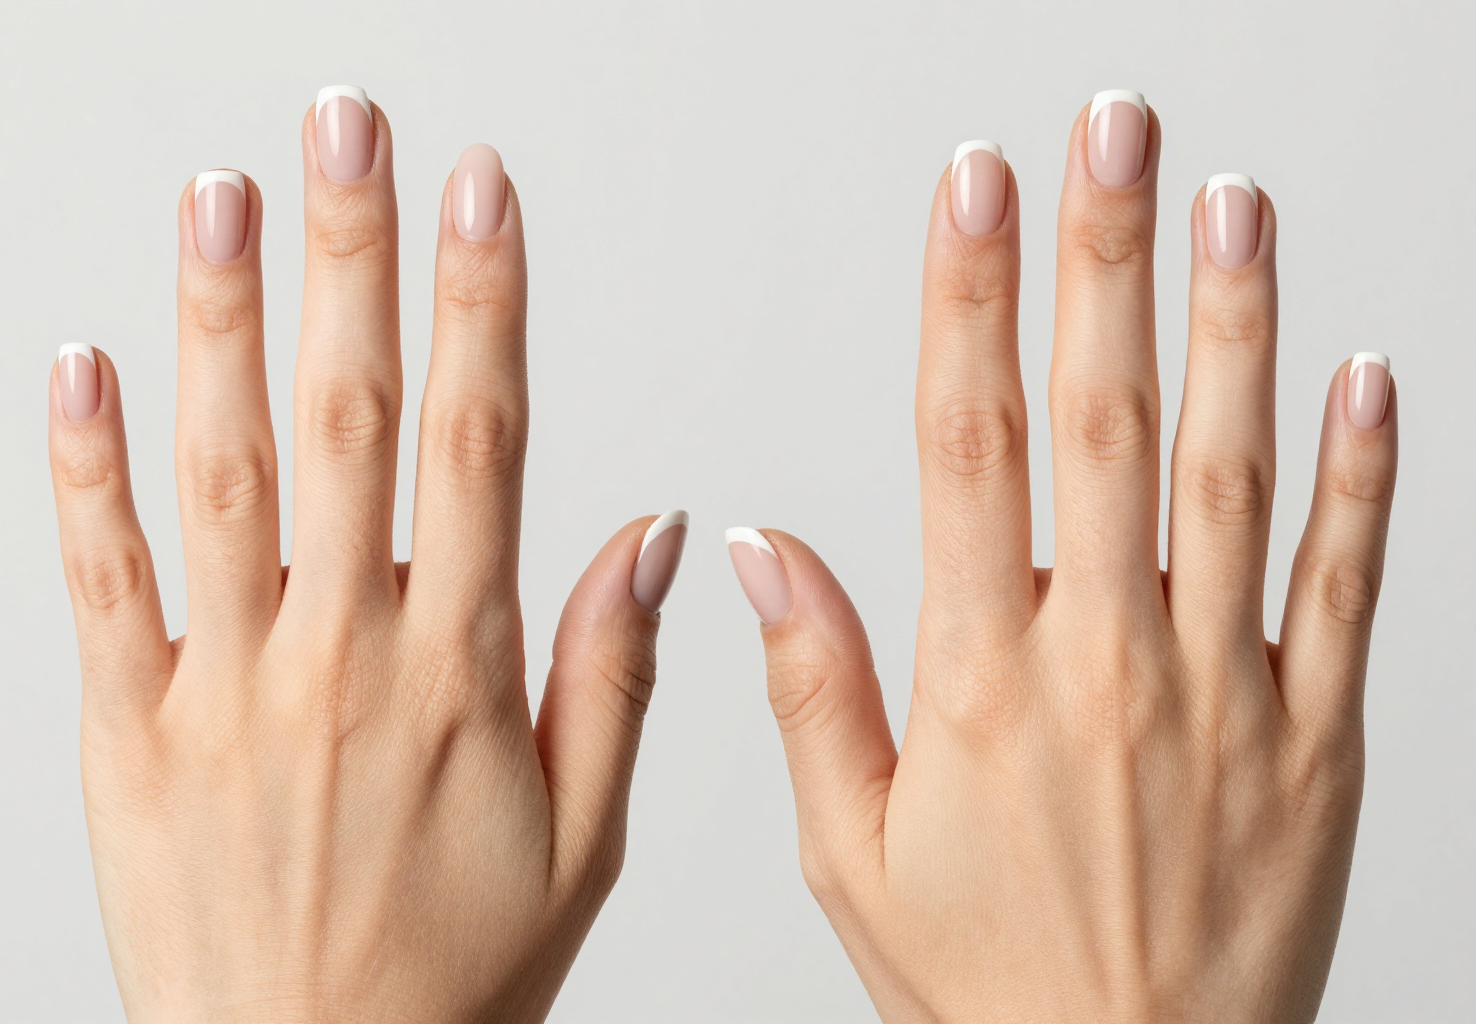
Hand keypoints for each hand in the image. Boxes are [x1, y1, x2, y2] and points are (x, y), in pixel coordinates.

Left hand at [48, 87, 687, 1021]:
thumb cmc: (446, 972)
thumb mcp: (582, 837)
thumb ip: (612, 671)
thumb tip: (657, 533)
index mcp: (457, 672)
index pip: (476, 445)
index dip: (482, 306)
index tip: (482, 197)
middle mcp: (339, 656)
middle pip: (347, 418)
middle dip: (353, 254)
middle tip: (350, 132)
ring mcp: (222, 686)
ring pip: (221, 469)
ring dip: (223, 319)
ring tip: (226, 195)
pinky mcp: (125, 730)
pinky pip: (98, 579)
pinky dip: (85, 465)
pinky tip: (85, 363)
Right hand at [726, 93, 1395, 1021]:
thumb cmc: (987, 986)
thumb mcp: (853, 851)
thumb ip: (811, 686)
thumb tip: (759, 549)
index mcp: (982, 682)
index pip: (969, 448)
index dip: (970, 304)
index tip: (973, 194)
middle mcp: (1106, 665)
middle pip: (1104, 423)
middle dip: (1103, 259)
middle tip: (1110, 135)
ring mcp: (1224, 693)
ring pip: (1230, 474)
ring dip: (1232, 325)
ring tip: (1229, 202)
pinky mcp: (1317, 738)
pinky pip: (1346, 584)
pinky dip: (1362, 473)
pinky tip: (1364, 371)